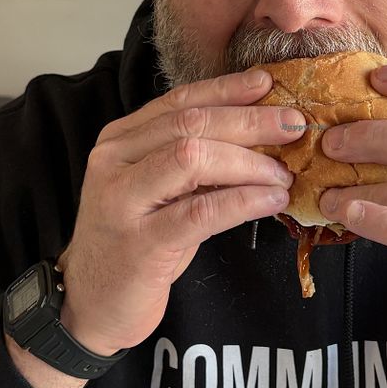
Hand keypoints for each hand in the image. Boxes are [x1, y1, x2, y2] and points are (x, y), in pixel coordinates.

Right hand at [56, 69, 300, 357]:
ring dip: (248, 162)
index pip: (179, 102)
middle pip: (190, 125)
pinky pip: (199, 213)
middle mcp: (114, 162)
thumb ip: (193, 159)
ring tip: (283, 173)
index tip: (268, 84)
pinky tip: (270, 200)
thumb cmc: (135, 243)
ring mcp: (121, 202)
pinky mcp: (138, 244)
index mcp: (119, 140)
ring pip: (192, 158)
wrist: (92, 303)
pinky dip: (242, 201)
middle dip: (248, 121)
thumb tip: (260, 131)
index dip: (226, 90)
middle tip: (293, 125)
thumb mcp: (160, 191)